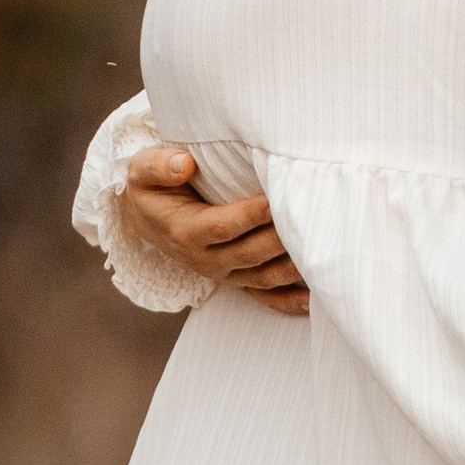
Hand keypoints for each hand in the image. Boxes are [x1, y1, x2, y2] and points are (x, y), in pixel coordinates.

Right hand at [123, 141, 309, 314]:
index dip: (247, 216)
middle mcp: (206, 258)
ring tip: (322, 253)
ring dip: (291, 268)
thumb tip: (184, 163)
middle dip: (280, 239)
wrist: (147, 218)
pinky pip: (263, 295)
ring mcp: (223, 273)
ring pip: (262, 276)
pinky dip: (288, 300)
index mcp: (185, 231)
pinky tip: (313, 298)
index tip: (272, 201)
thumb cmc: (152, 188)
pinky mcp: (235, 278)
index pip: (221, 226)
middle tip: (311, 219)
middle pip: (250, 253)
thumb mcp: (142, 170)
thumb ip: (160, 166)